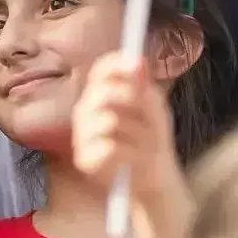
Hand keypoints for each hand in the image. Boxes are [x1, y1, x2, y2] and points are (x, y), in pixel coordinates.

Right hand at [72, 50, 178, 199]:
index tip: (139, 66)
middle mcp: (84, 111)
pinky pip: (110, 147)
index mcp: (99, 93)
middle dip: (133, 101)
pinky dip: (130, 154)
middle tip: (150, 114)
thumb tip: (138, 61)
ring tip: (146, 145)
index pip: (100, 70)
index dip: (117, 65)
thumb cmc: (151, 138)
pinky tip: (134, 160)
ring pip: (109, 121)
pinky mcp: (85, 160)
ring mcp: (82, 136)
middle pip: (103, 93)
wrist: (155, 177)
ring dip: (137, 133)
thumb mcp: (154, 108)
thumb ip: (143, 84)